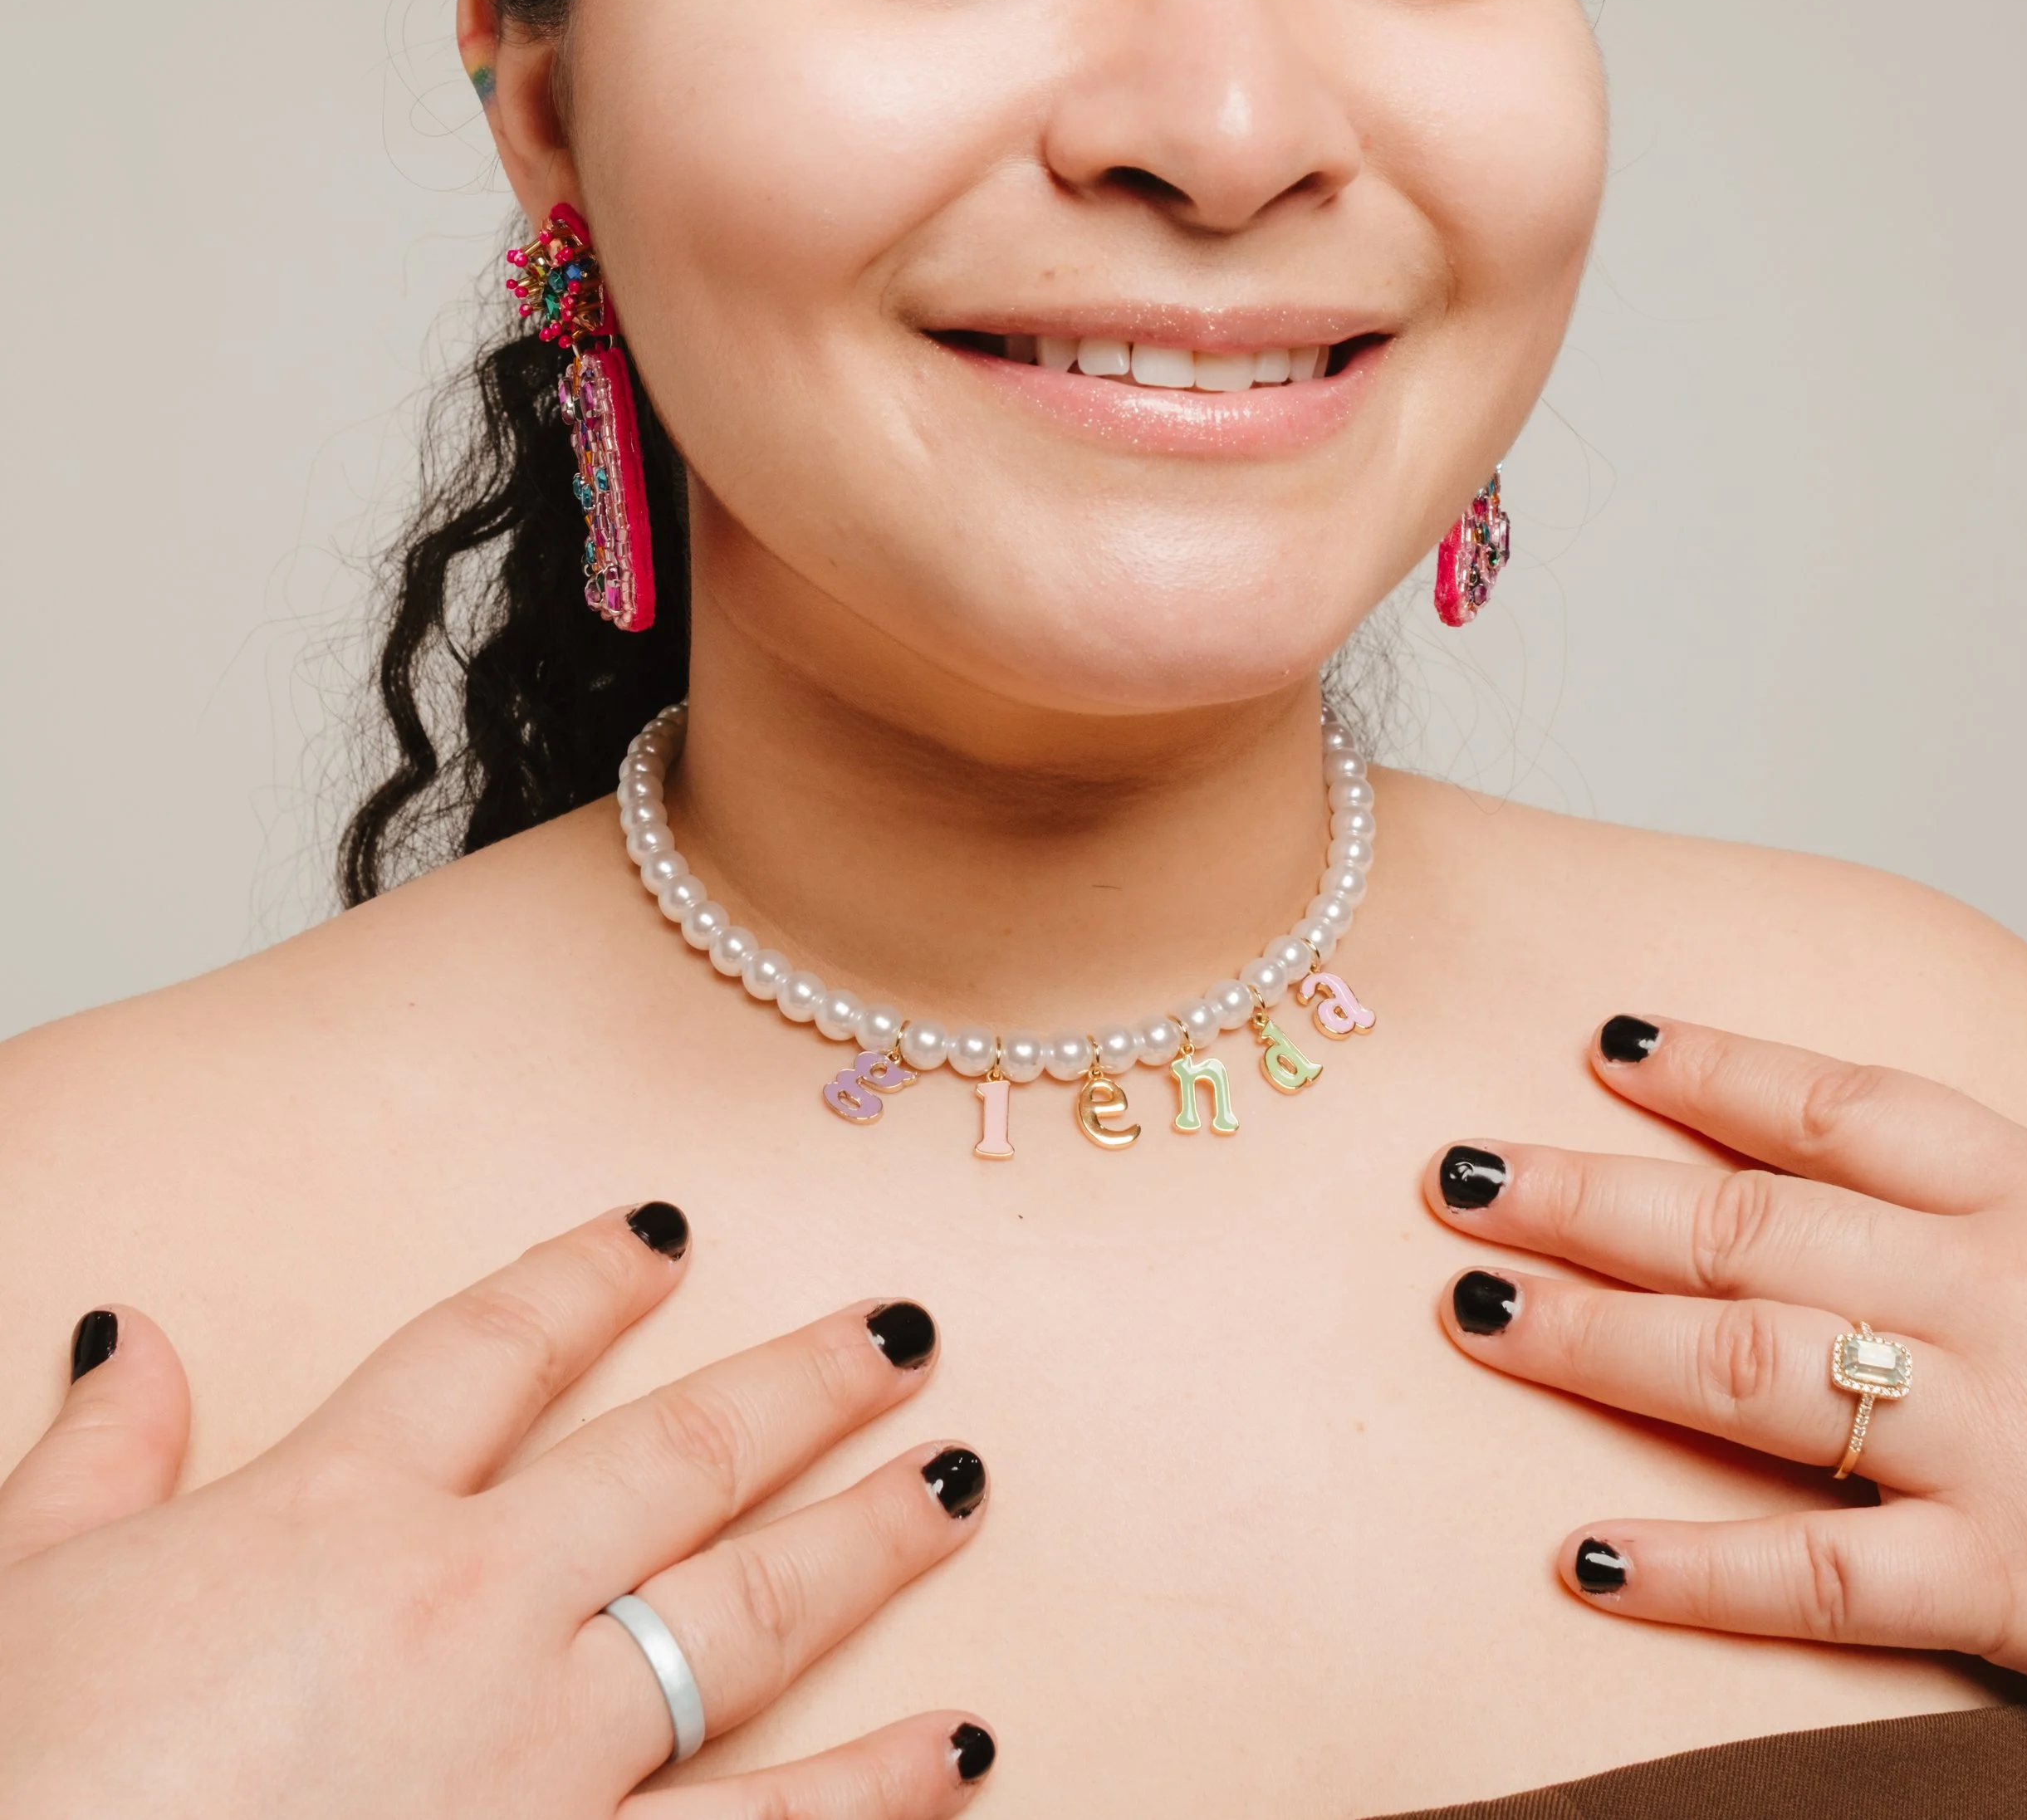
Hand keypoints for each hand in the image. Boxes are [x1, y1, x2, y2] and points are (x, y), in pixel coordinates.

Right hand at [0, 1204, 995, 1815]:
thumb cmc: (24, 1789)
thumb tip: (128, 1336)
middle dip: (802, 1384)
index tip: (664, 1228)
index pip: (488, 1348)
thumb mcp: (22, 1598)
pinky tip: (962, 1756)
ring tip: (966, 1483)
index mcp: (332, 1518)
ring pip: (744, 1623)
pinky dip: (871, 1797)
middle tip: (906, 1328)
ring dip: (868, 1546)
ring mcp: (536, 1765)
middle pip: (674, 1457)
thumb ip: (96, 1462)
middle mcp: (465, 1615)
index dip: (583, 1277)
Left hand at [1424, 1019, 2026, 1686]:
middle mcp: (1999, 1299)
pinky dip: (1696, 1570)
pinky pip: (1823, 1578)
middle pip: (1755, 1226)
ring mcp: (1995, 1442)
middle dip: (1592, 1196)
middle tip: (1457, 1176)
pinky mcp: (2010, 1584)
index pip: (1847, 1108)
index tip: (1601, 1039)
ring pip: (1756, 1371)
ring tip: (1477, 1315)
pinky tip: (1581, 1555)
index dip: (1719, 1068)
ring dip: (1601, 1340)